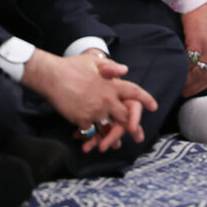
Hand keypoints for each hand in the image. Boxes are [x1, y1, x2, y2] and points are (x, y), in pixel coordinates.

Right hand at [23, 49, 152, 142]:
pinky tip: (92, 141)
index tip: (153, 106)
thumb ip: (111, 67)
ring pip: (108, 127)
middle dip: (133, 127)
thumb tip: (125, 70)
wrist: (52, 77)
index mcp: (112, 85)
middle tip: (139, 136)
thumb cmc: (72, 66)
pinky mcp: (82, 119)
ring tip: (116, 145)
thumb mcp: (94, 62)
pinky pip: (91, 131)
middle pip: (125, 116)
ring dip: (112, 137)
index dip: (145, 99)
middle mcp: (107, 100)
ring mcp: (95, 111)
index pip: (133, 92)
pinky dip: (92, 136)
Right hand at [179, 0, 206, 96]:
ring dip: (189, 83)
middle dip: (196, 88)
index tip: (194, 91)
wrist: (200, 0)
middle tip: (184, 94)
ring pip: (200, 73)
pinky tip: (178, 76)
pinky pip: (192, 63)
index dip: (204, 85)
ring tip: (179, 89)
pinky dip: (185, 72)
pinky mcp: (198, 42)